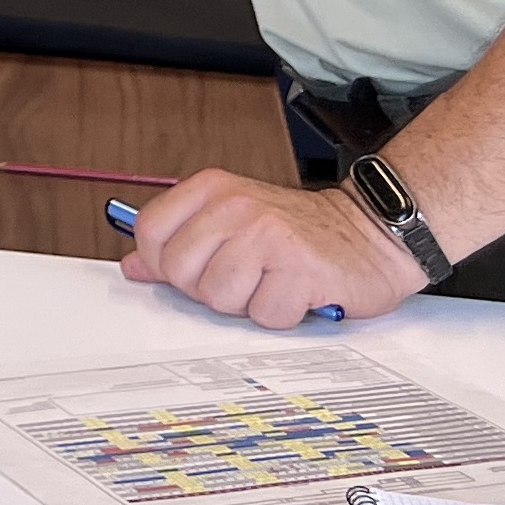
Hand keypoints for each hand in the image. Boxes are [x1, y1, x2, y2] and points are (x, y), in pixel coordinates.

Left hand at [120, 167, 428, 328]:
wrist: (371, 235)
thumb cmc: (299, 233)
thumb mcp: (232, 220)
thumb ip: (180, 239)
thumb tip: (133, 265)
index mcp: (213, 189)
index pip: (151, 233)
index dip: (163, 264)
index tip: (192, 270)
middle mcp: (237, 207)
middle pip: (180, 271)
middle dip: (207, 287)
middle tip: (244, 277)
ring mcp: (268, 236)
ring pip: (218, 297)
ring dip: (246, 302)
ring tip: (271, 282)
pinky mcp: (300, 271)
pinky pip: (264, 316)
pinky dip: (280, 315)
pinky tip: (296, 293)